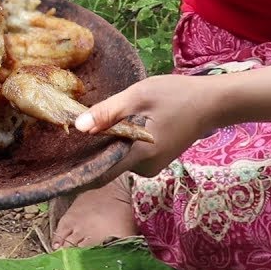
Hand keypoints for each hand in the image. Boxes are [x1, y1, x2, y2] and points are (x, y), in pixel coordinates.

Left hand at [74, 74, 220, 177]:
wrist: (212, 103)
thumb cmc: (177, 95)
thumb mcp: (139, 96)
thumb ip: (109, 112)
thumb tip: (78, 127)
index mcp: (139, 156)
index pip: (101, 174)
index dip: (79, 171)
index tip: (58, 164)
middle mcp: (145, 168)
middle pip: (107, 165)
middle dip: (89, 151)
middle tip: (69, 132)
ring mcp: (152, 166)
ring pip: (117, 159)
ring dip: (106, 144)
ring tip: (92, 122)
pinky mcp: (155, 160)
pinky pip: (128, 155)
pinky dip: (119, 143)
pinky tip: (114, 126)